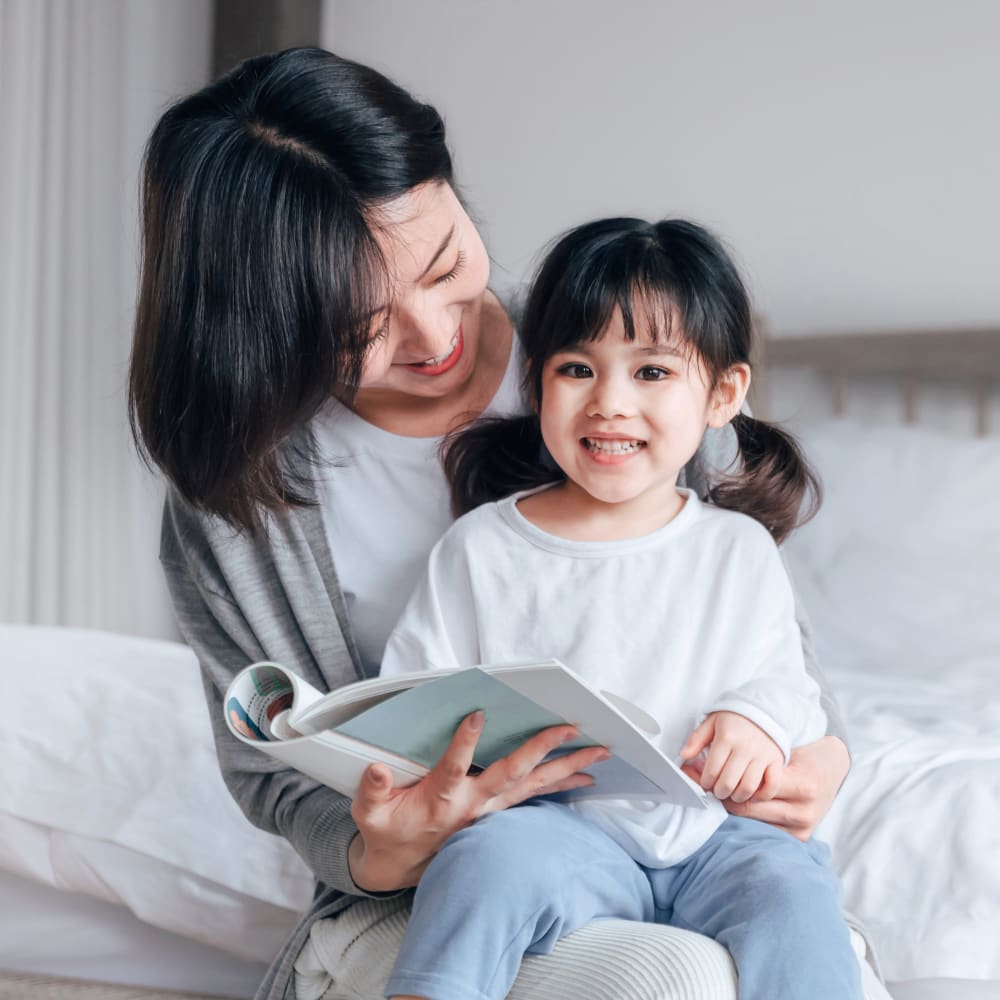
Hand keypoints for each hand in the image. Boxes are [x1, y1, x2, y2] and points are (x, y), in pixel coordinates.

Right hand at [348, 711, 609, 891]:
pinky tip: (583, 776)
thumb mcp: (369, 815)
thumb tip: (374, 769)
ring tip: (597, 755)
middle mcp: (472, 805)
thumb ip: (371, 791)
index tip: (476, 715)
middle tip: (569, 728)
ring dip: (566, 769)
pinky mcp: (498, 812)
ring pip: (533, 786)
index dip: (464, 744)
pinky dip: (560, 785)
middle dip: (541, 749)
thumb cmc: (387, 830)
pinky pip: (534, 796)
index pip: (453, 769)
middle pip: (511, 774)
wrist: (402, 867)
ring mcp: (489, 810)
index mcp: (440, 800)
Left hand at [680, 711, 783, 804]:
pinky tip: (753, 793)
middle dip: (719, 792)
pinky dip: (762, 795)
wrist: (763, 708)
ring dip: (737, 796)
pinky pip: (771, 786)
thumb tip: (683, 756)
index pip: (712, 771)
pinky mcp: (776, 761)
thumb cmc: (734, 718)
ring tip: (732, 793)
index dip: (706, 782)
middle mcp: (745, 748)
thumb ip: (696, 739)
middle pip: (729, 783)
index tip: (706, 782)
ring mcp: (762, 755)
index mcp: (726, 738)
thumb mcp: (711, 722)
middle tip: (718, 790)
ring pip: (748, 787)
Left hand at [698, 734, 849, 840]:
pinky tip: (734, 809)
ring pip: (752, 822)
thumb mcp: (783, 748)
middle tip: (702, 786)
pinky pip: (763, 832)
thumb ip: (754, 757)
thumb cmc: (805, 755)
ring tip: (714, 796)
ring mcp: (803, 828)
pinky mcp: (800, 839)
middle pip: (749, 807)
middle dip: (723, 796)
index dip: (724, 779)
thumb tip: (705, 759)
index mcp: (802, 784)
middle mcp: (804, 809)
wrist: (835, 769)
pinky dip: (746, 821)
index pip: (752, 786)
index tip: (701, 774)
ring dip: (731, 810)